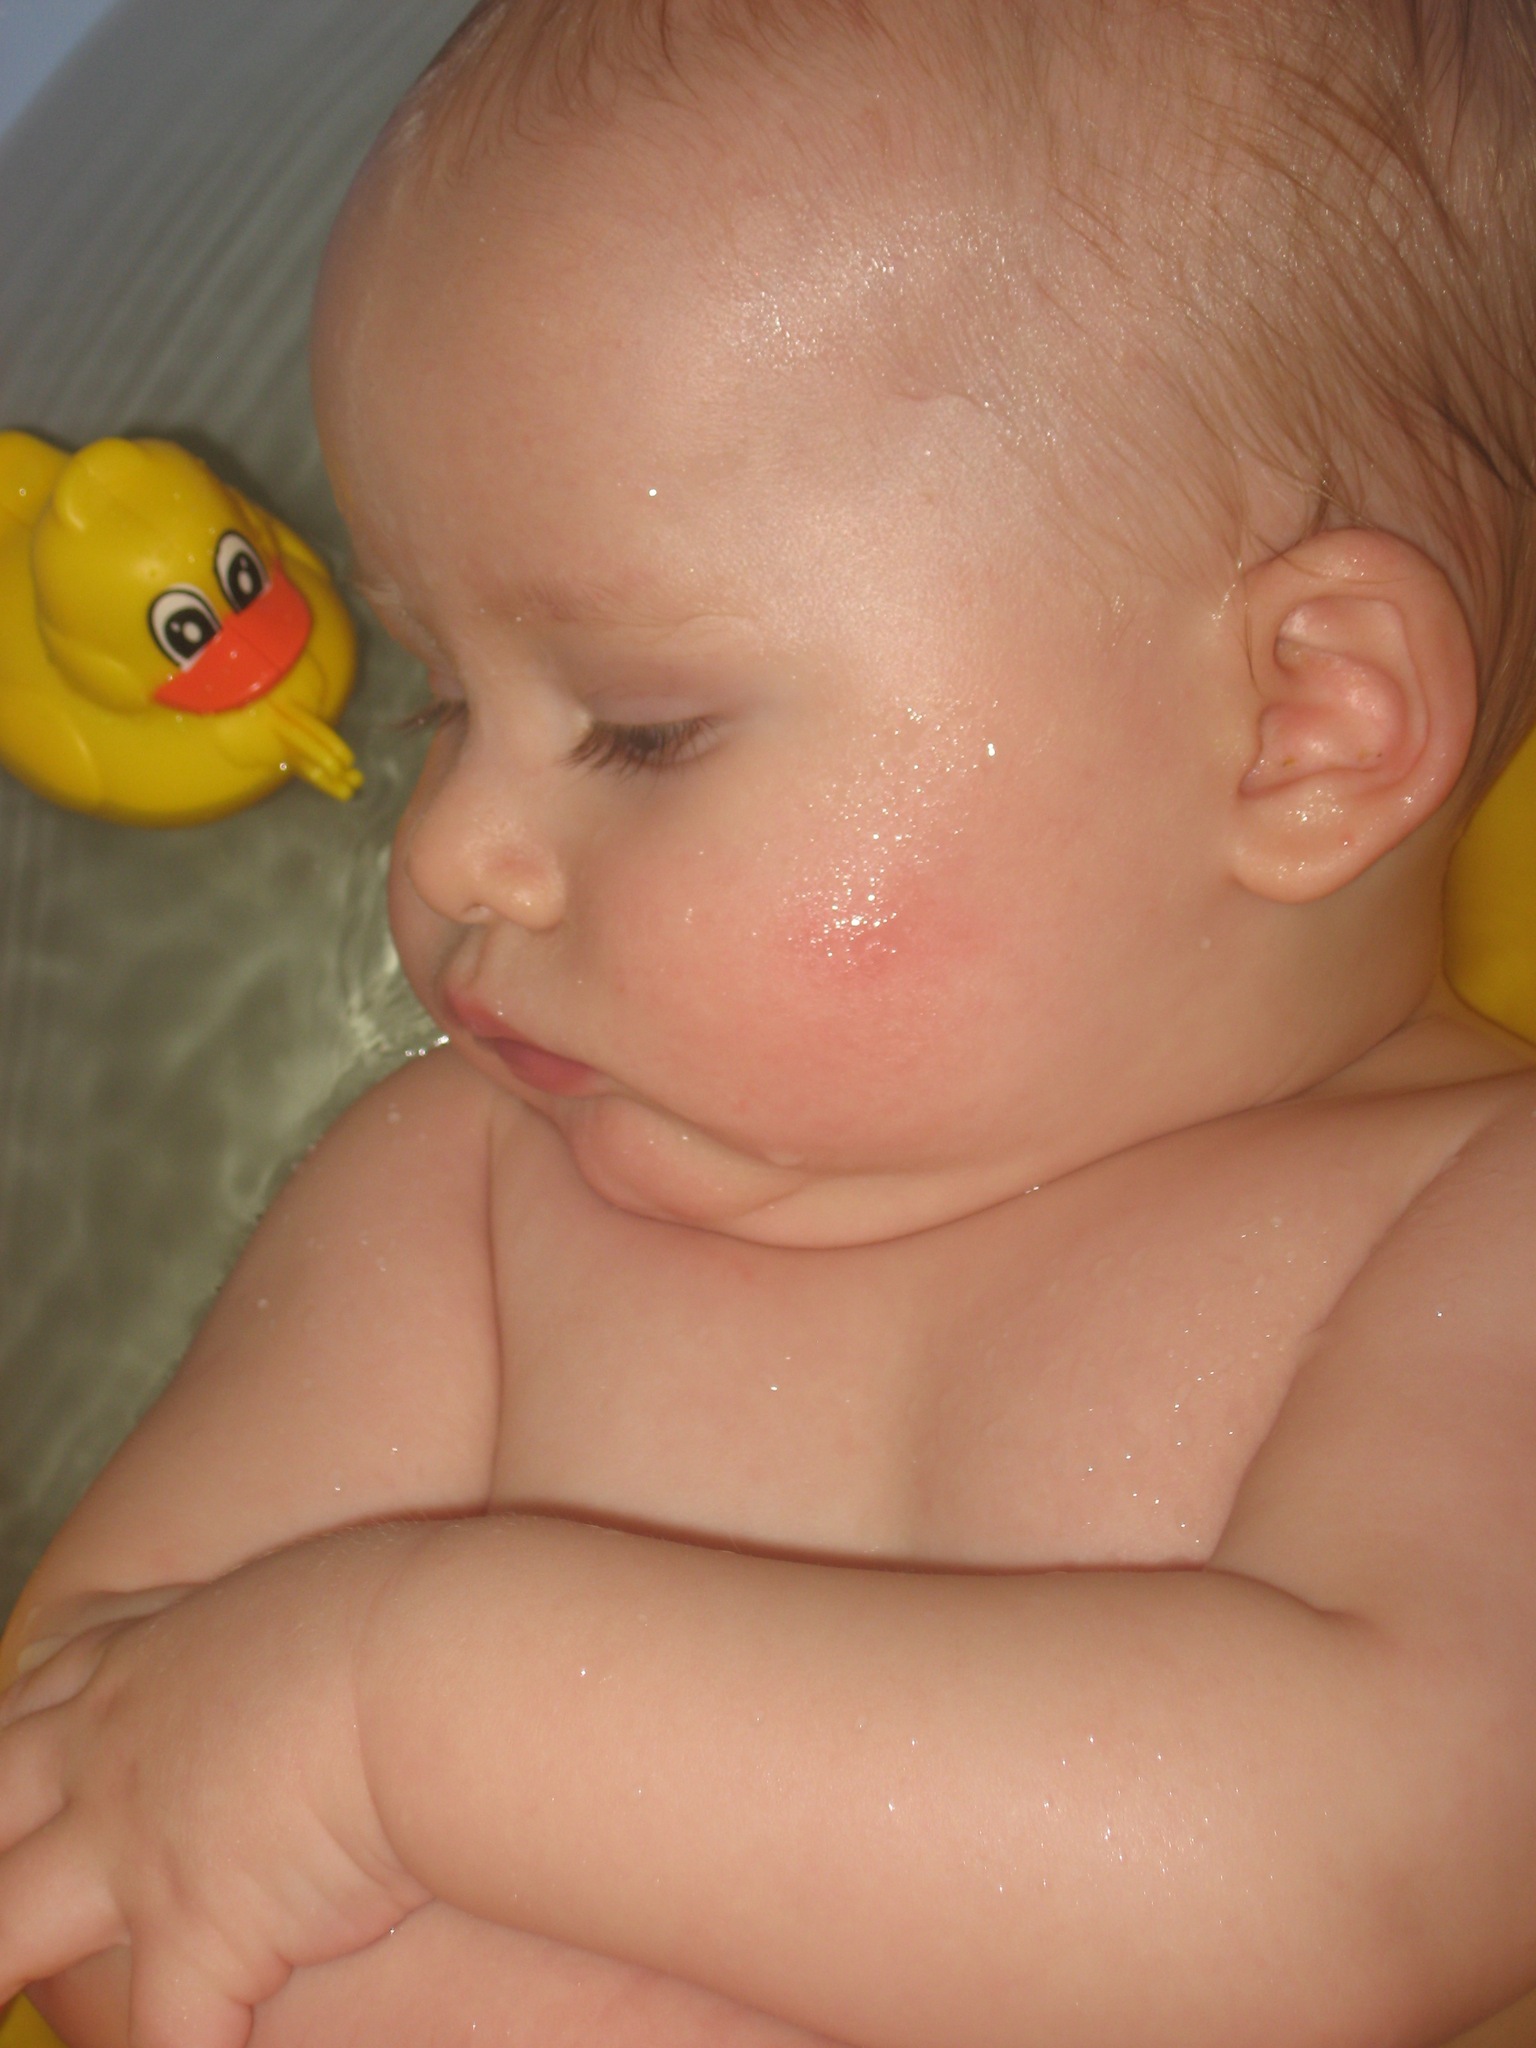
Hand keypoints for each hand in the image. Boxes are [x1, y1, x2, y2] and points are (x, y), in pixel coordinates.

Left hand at [0, 1529, 431, 2047]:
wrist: (427, 1670)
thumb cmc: (397, 1617)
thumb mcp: (305, 1593)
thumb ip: (266, 1630)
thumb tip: (304, 1631)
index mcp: (142, 1667)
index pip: (32, 1708)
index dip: (9, 1758)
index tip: (5, 1779)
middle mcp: (113, 1756)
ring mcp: (137, 1847)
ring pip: (5, 1931)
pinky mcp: (195, 1932)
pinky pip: (164, 2033)